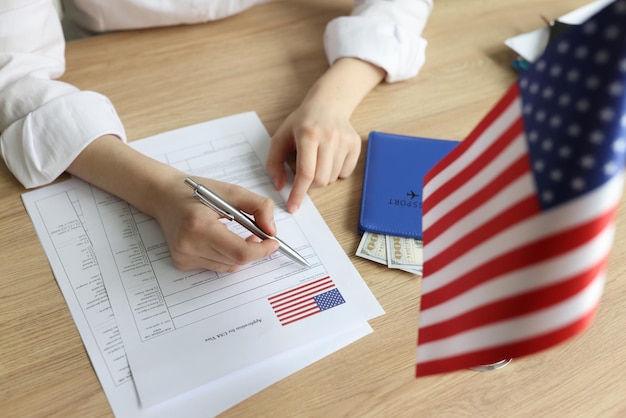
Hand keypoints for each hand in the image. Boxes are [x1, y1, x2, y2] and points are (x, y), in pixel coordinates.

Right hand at [68, 136, 278, 271]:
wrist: (163, 196)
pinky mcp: (182, 263)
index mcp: (199, 225)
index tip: (274, 242)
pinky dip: (227, 256)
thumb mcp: (231, 191)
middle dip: (255, 251)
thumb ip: (258, 206)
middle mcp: (188, 245)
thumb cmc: (196, 191)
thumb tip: (271, 231)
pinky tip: (224, 240)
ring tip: (242, 235)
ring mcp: (183, 256)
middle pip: (236, 261)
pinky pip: (217, 266)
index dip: (262, 251)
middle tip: (261, 236)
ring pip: (228, 266)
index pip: (239, 251)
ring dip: (242, 254)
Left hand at [267, 102, 360, 212]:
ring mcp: (345, 141)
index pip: (305, 173)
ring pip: (332, 178)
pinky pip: (345, 173)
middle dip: (310, 185)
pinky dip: (335, 172)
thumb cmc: (302, 123)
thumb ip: (274, 162)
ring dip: (322, 178)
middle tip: (304, 174)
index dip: (298, 193)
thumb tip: (279, 186)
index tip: (293, 207)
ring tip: (317, 160)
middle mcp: (329, 137)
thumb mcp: (281, 137)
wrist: (328, 104)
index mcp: (308, 134)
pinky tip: (330, 157)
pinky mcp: (355, 145)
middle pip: (321, 180)